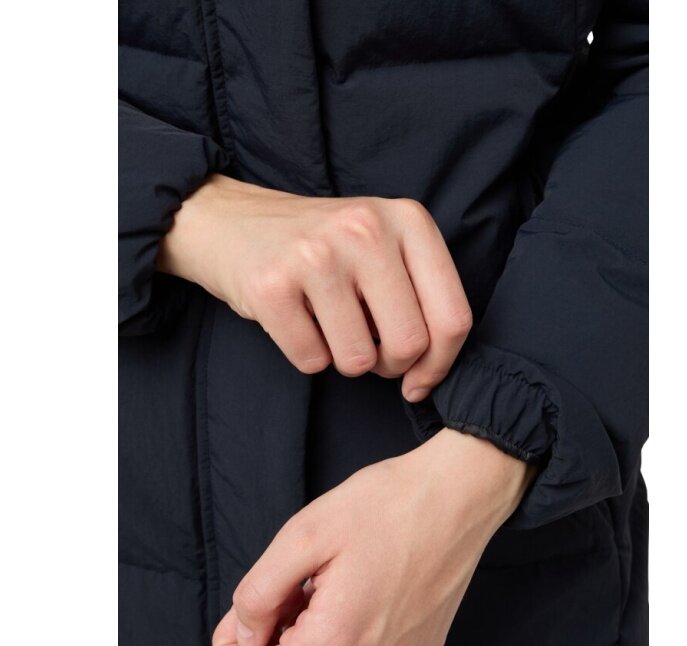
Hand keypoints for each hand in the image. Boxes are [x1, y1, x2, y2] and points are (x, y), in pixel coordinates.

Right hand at [158, 174, 471, 400]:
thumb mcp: (383, 247)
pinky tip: (296, 320)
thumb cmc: (322, 249)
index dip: (440, 364)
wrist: (230, 222)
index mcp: (409, 220)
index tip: (418, 380)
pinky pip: (311, 361)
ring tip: (328, 325)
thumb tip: (427, 375)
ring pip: (358, 360)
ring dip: (344, 360)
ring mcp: (316, 253)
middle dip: (389, 366)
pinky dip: (307, 355)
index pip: (453, 317)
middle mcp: (366, 228)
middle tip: (367, 347)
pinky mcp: (272, 283)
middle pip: (409, 344)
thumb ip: (420, 297)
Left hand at [212, 428, 535, 645]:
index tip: (245, 610)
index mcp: (336, 641)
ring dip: (305, 638)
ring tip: (324, 582)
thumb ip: (258, 592)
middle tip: (287, 585)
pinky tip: (355, 590)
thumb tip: (245, 634)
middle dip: (268, 641)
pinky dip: (341, 637)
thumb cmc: (386, 505)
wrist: (459, 495)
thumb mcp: (303, 533)